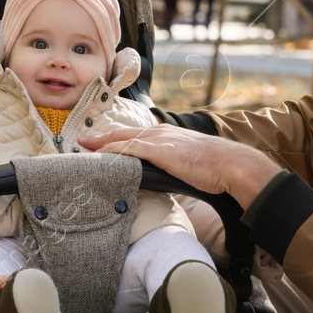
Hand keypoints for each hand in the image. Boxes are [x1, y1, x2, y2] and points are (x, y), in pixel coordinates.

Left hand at [79, 124, 280, 203]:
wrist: (231, 164)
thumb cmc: (216, 169)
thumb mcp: (191, 164)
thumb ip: (175, 167)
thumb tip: (164, 179)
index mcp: (169, 135)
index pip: (136, 135)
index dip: (116, 138)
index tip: (100, 143)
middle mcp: (162, 133)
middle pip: (123, 134)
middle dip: (101, 138)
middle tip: (82, 142)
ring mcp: (160, 140)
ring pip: (123, 139)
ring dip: (102, 143)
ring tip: (83, 148)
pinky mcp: (160, 151)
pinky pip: (129, 149)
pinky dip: (112, 150)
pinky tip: (99, 154)